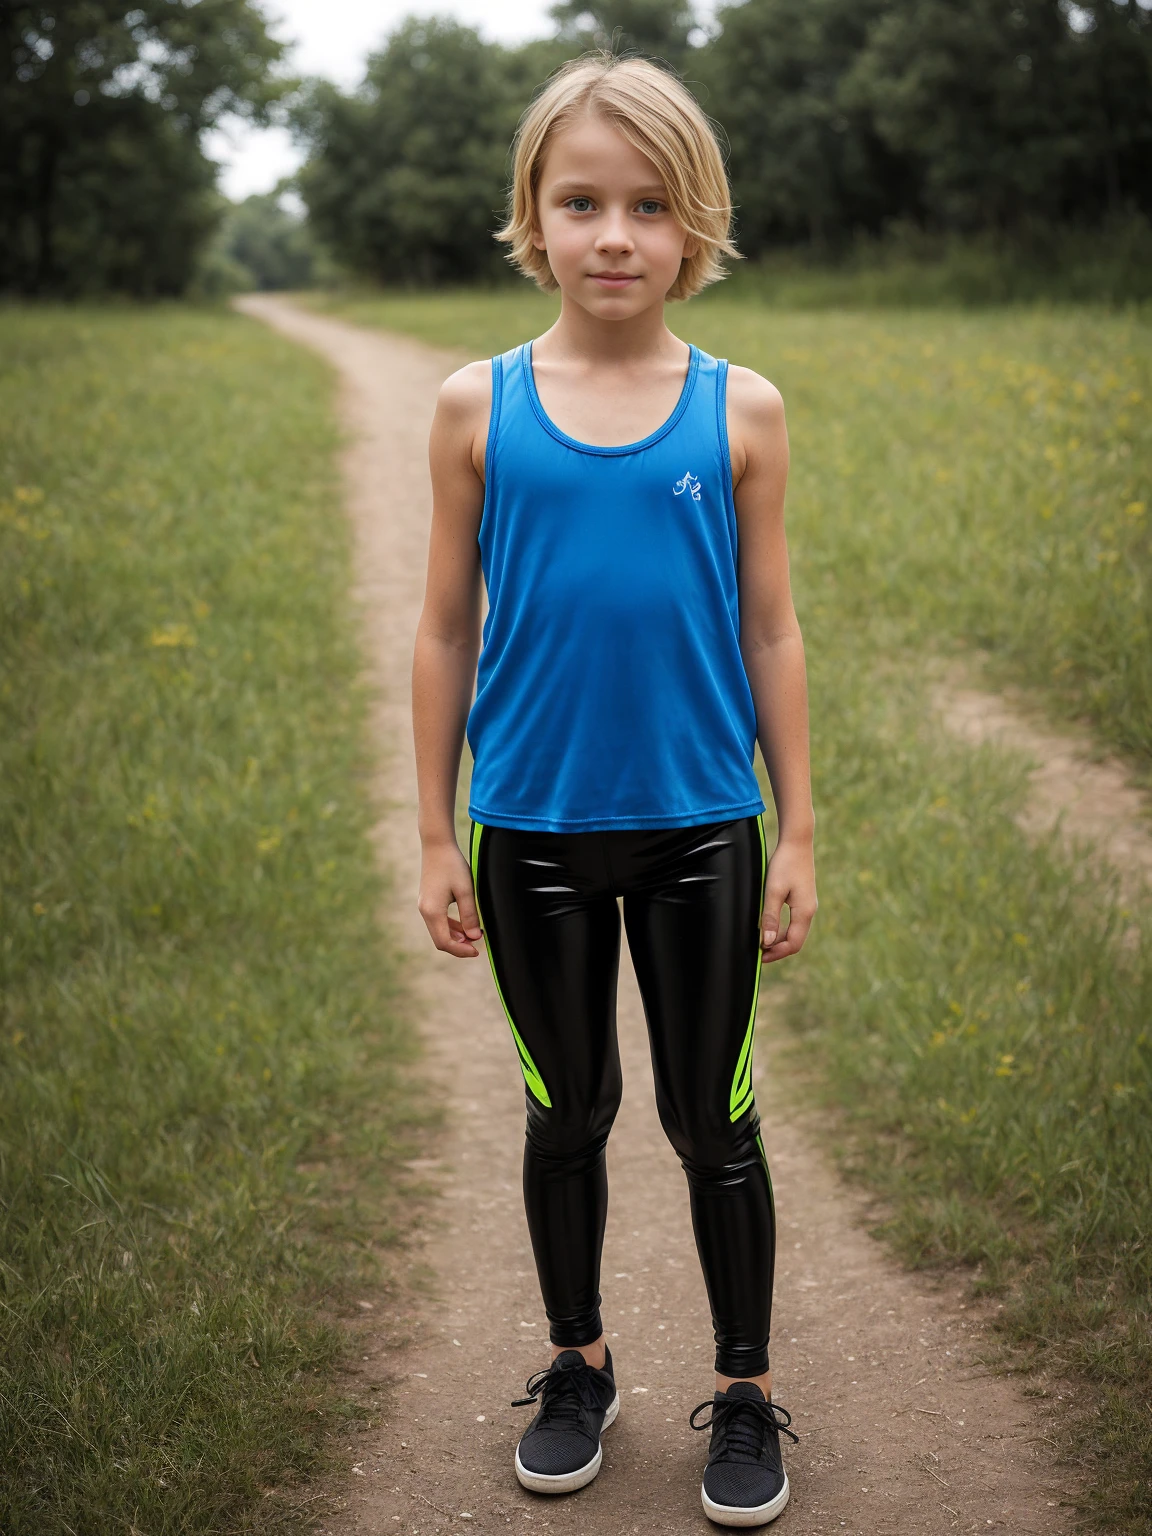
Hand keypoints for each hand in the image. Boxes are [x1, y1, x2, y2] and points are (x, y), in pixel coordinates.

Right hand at [417, 839, 482, 956]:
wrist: (437, 845)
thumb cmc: (452, 865)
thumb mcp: (466, 890)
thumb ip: (470, 915)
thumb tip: (474, 937)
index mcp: (432, 911)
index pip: (445, 941)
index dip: (461, 950)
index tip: (477, 951)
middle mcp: (425, 911)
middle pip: (440, 939)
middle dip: (458, 946)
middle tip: (477, 946)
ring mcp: (424, 906)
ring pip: (439, 931)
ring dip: (456, 937)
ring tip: (474, 936)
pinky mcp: (427, 901)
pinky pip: (438, 921)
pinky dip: (451, 927)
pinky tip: (464, 927)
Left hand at [761, 838, 816, 963]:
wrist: (797, 842)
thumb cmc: (784, 864)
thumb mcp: (773, 891)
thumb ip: (770, 917)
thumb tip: (766, 942)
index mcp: (804, 912)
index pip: (793, 943)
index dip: (776, 953)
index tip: (760, 956)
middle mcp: (810, 911)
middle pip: (795, 940)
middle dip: (777, 949)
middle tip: (757, 951)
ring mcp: (808, 905)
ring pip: (795, 932)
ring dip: (779, 939)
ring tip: (760, 940)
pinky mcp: (803, 899)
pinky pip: (794, 922)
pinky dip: (782, 929)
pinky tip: (769, 926)